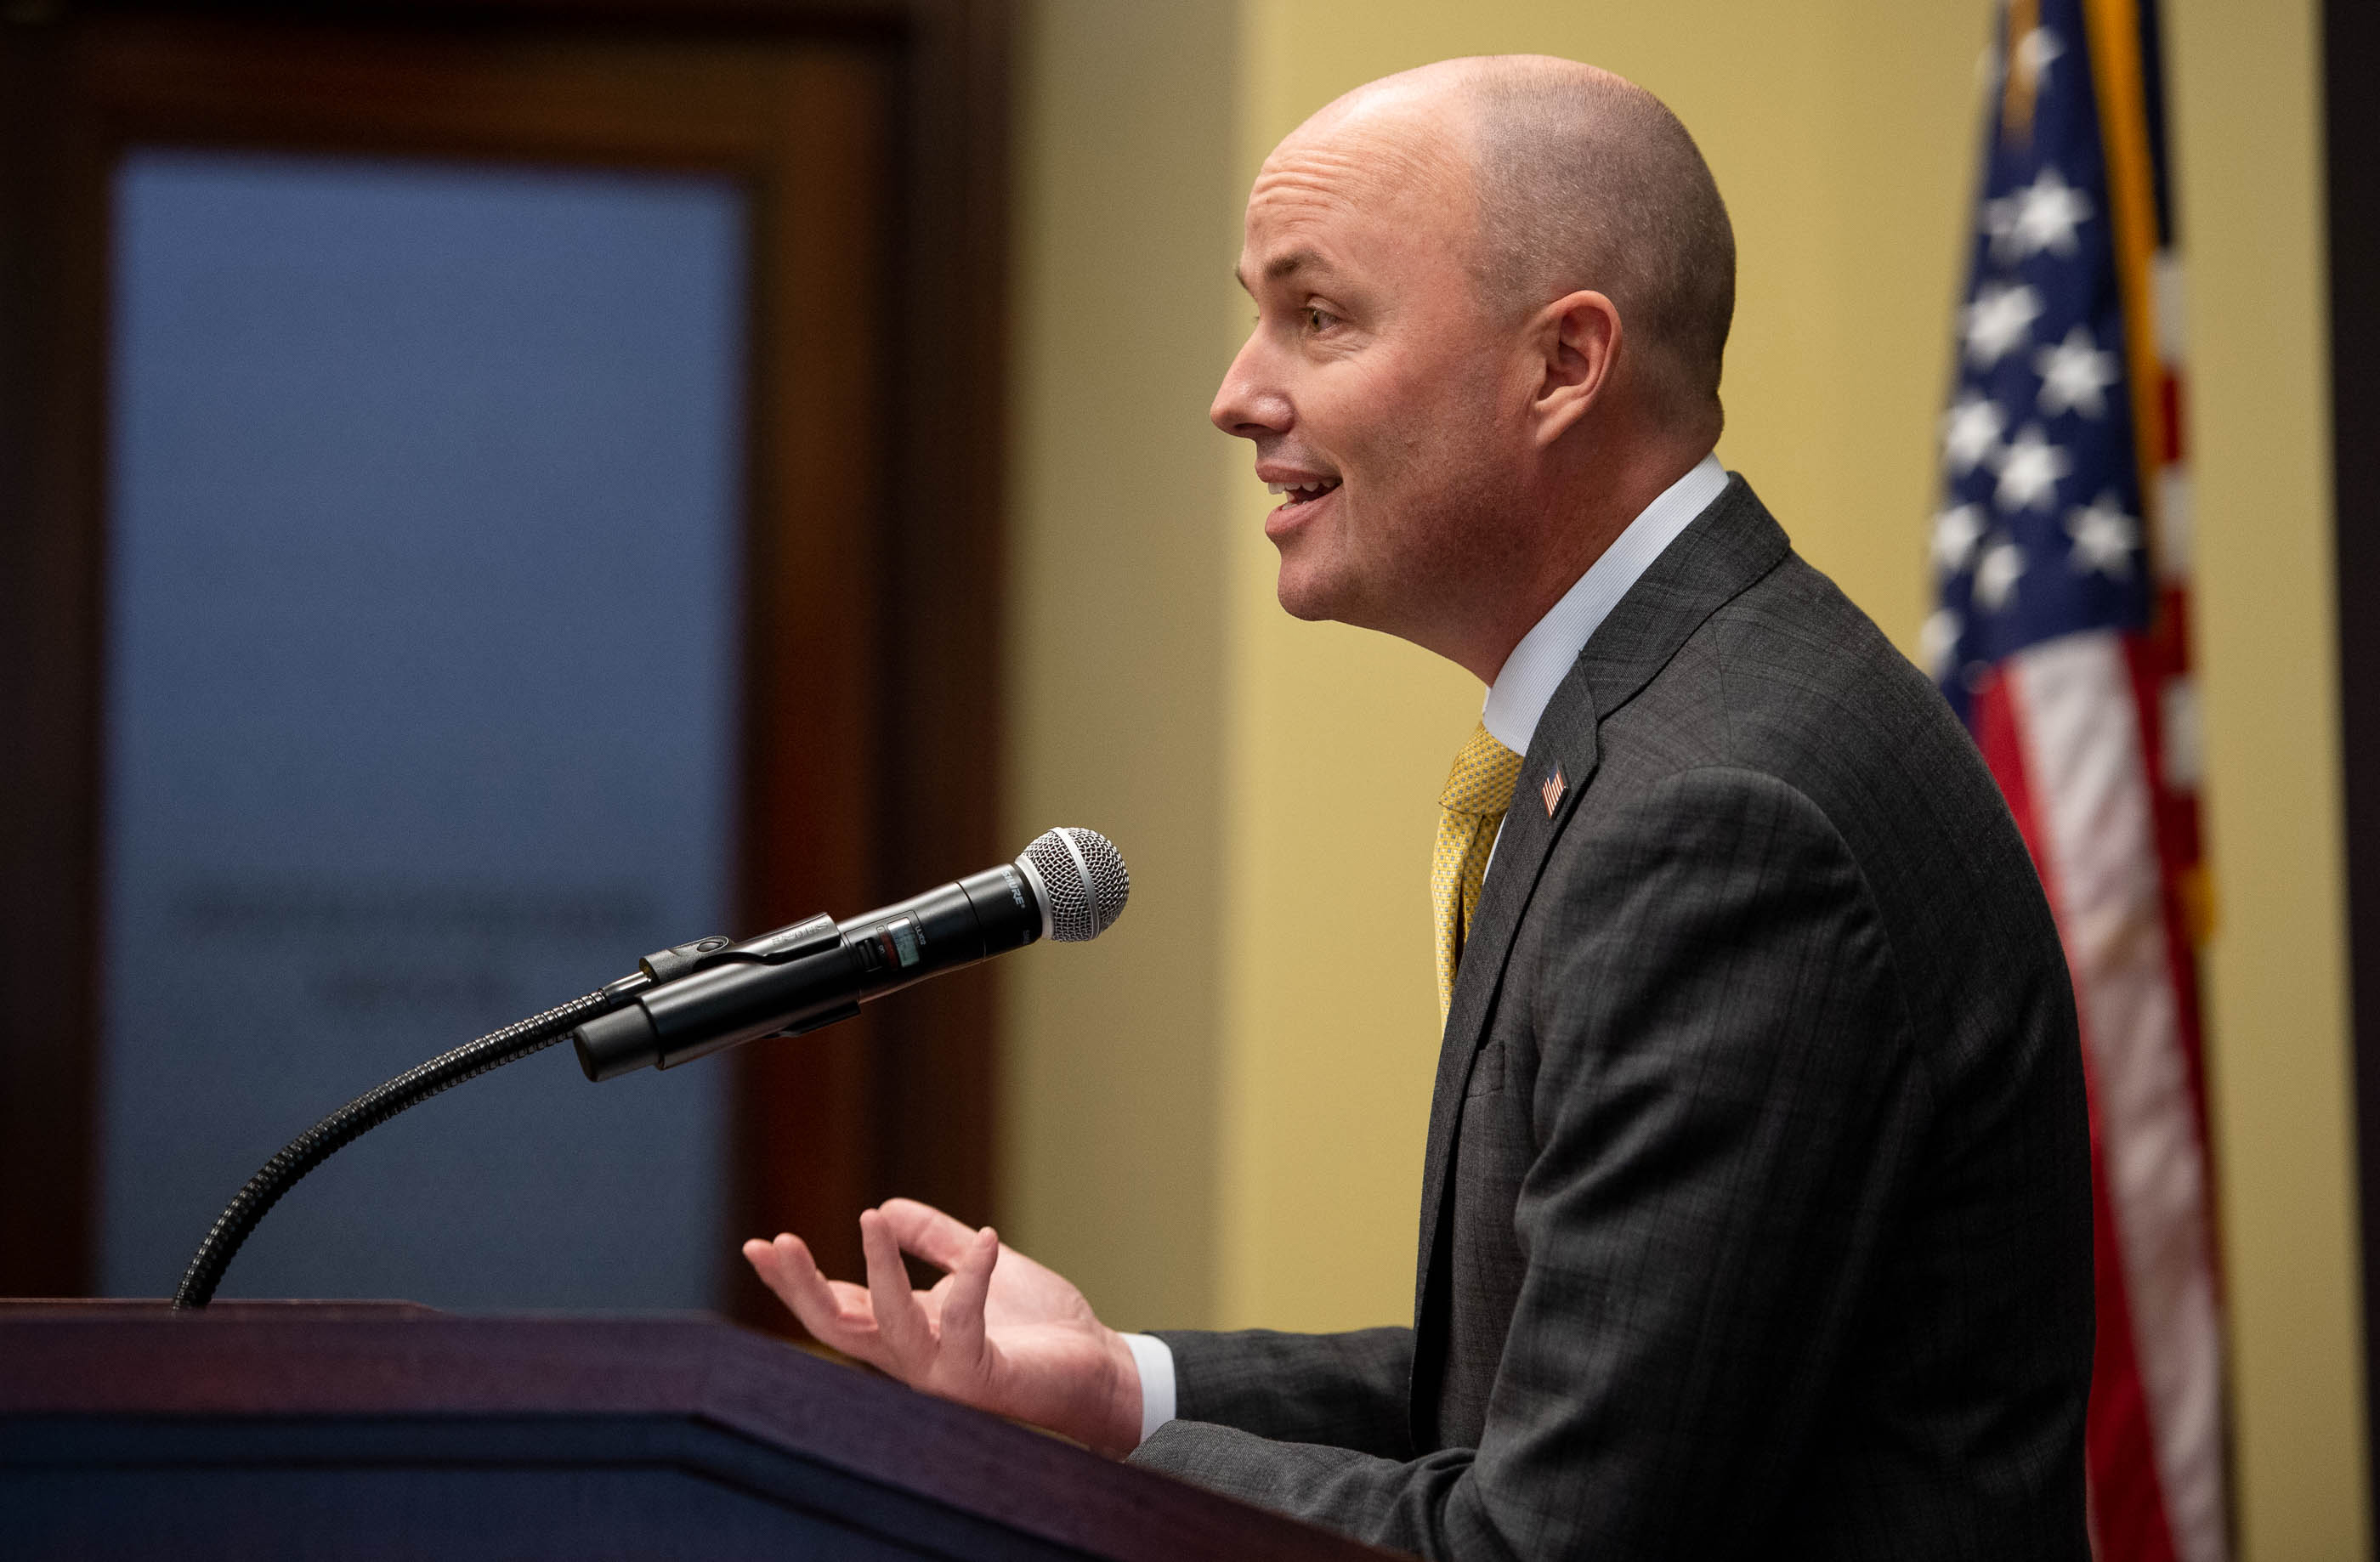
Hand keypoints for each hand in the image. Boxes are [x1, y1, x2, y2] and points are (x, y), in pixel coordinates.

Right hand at [743, 1198, 1144, 1457]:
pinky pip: (963, 1321)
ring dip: (878, 1270)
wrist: (1097, 1367)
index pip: (839, 1305)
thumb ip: (935, 1240)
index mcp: (906, 1330)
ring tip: (869, 1217)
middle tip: (772, 1245)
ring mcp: (941, 1373)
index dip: (798, 1279)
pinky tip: (984, 1240)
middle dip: (801, 1288)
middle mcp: (912, 1357)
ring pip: (888, 1326)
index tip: (761, 1244)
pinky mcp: (979, 1378)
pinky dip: (970, 1278)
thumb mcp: (977, 1266)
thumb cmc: (1038, 1326)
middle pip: (838, 1326)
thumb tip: (886, 1204)